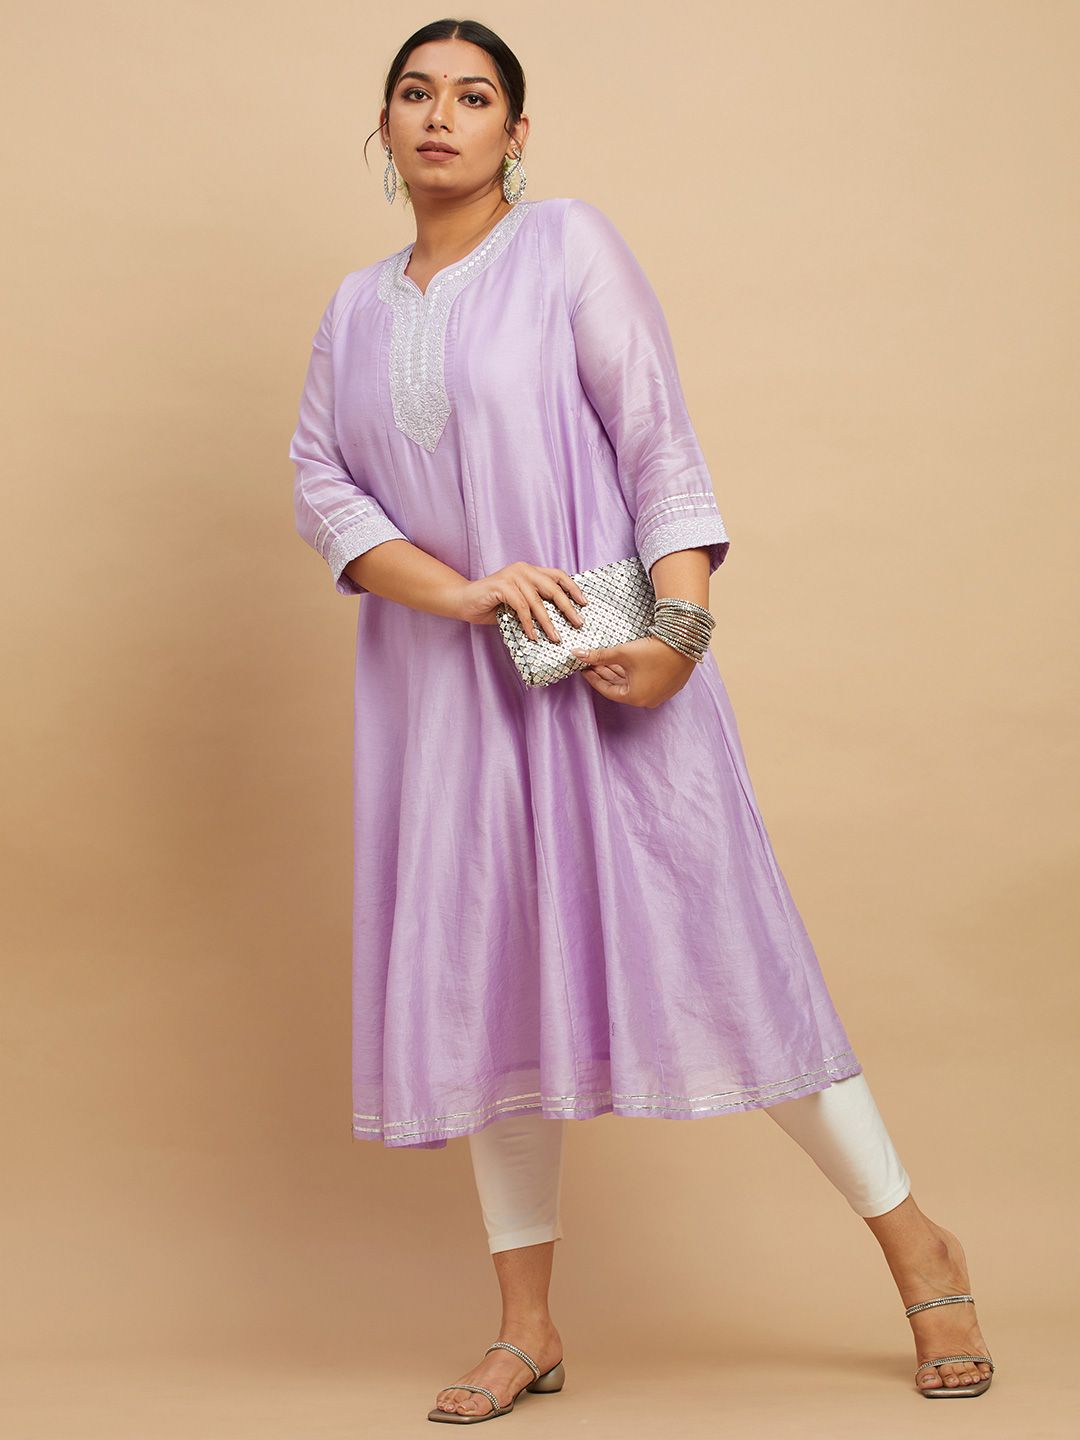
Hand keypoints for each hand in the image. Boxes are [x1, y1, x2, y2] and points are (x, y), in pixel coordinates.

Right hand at [453, 562, 588, 641]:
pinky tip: (533, 636)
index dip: (573, 588)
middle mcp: (523, 570)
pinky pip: (521, 607)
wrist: (464, 601)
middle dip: (567, 607)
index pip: (558, 575)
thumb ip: (536, 604)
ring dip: (548, 622)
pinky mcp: (501, 586)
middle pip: (552, 587)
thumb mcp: (519, 603)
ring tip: (555, 638)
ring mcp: (512, 576)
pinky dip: (529, 623)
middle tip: (577, 623)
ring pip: (537, 600)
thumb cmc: (492, 604)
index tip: (584, 603)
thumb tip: (560, 621)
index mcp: (530, 571)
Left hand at [570, 635, 696, 706]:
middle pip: (620, 687)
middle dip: (606, 674)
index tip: (584, 668)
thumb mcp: (622, 653)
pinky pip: (647, 681)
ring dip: (620, 673)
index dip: (593, 678)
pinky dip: (635, 673)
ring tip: (608, 660)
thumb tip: (576, 654)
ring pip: (634, 684)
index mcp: (634, 697)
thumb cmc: (653, 650)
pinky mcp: (671, 685)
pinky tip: (629, 661)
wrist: (685, 641)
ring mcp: (661, 693)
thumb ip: (599, 656)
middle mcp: (648, 700)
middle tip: (594, 662)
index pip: (606, 690)